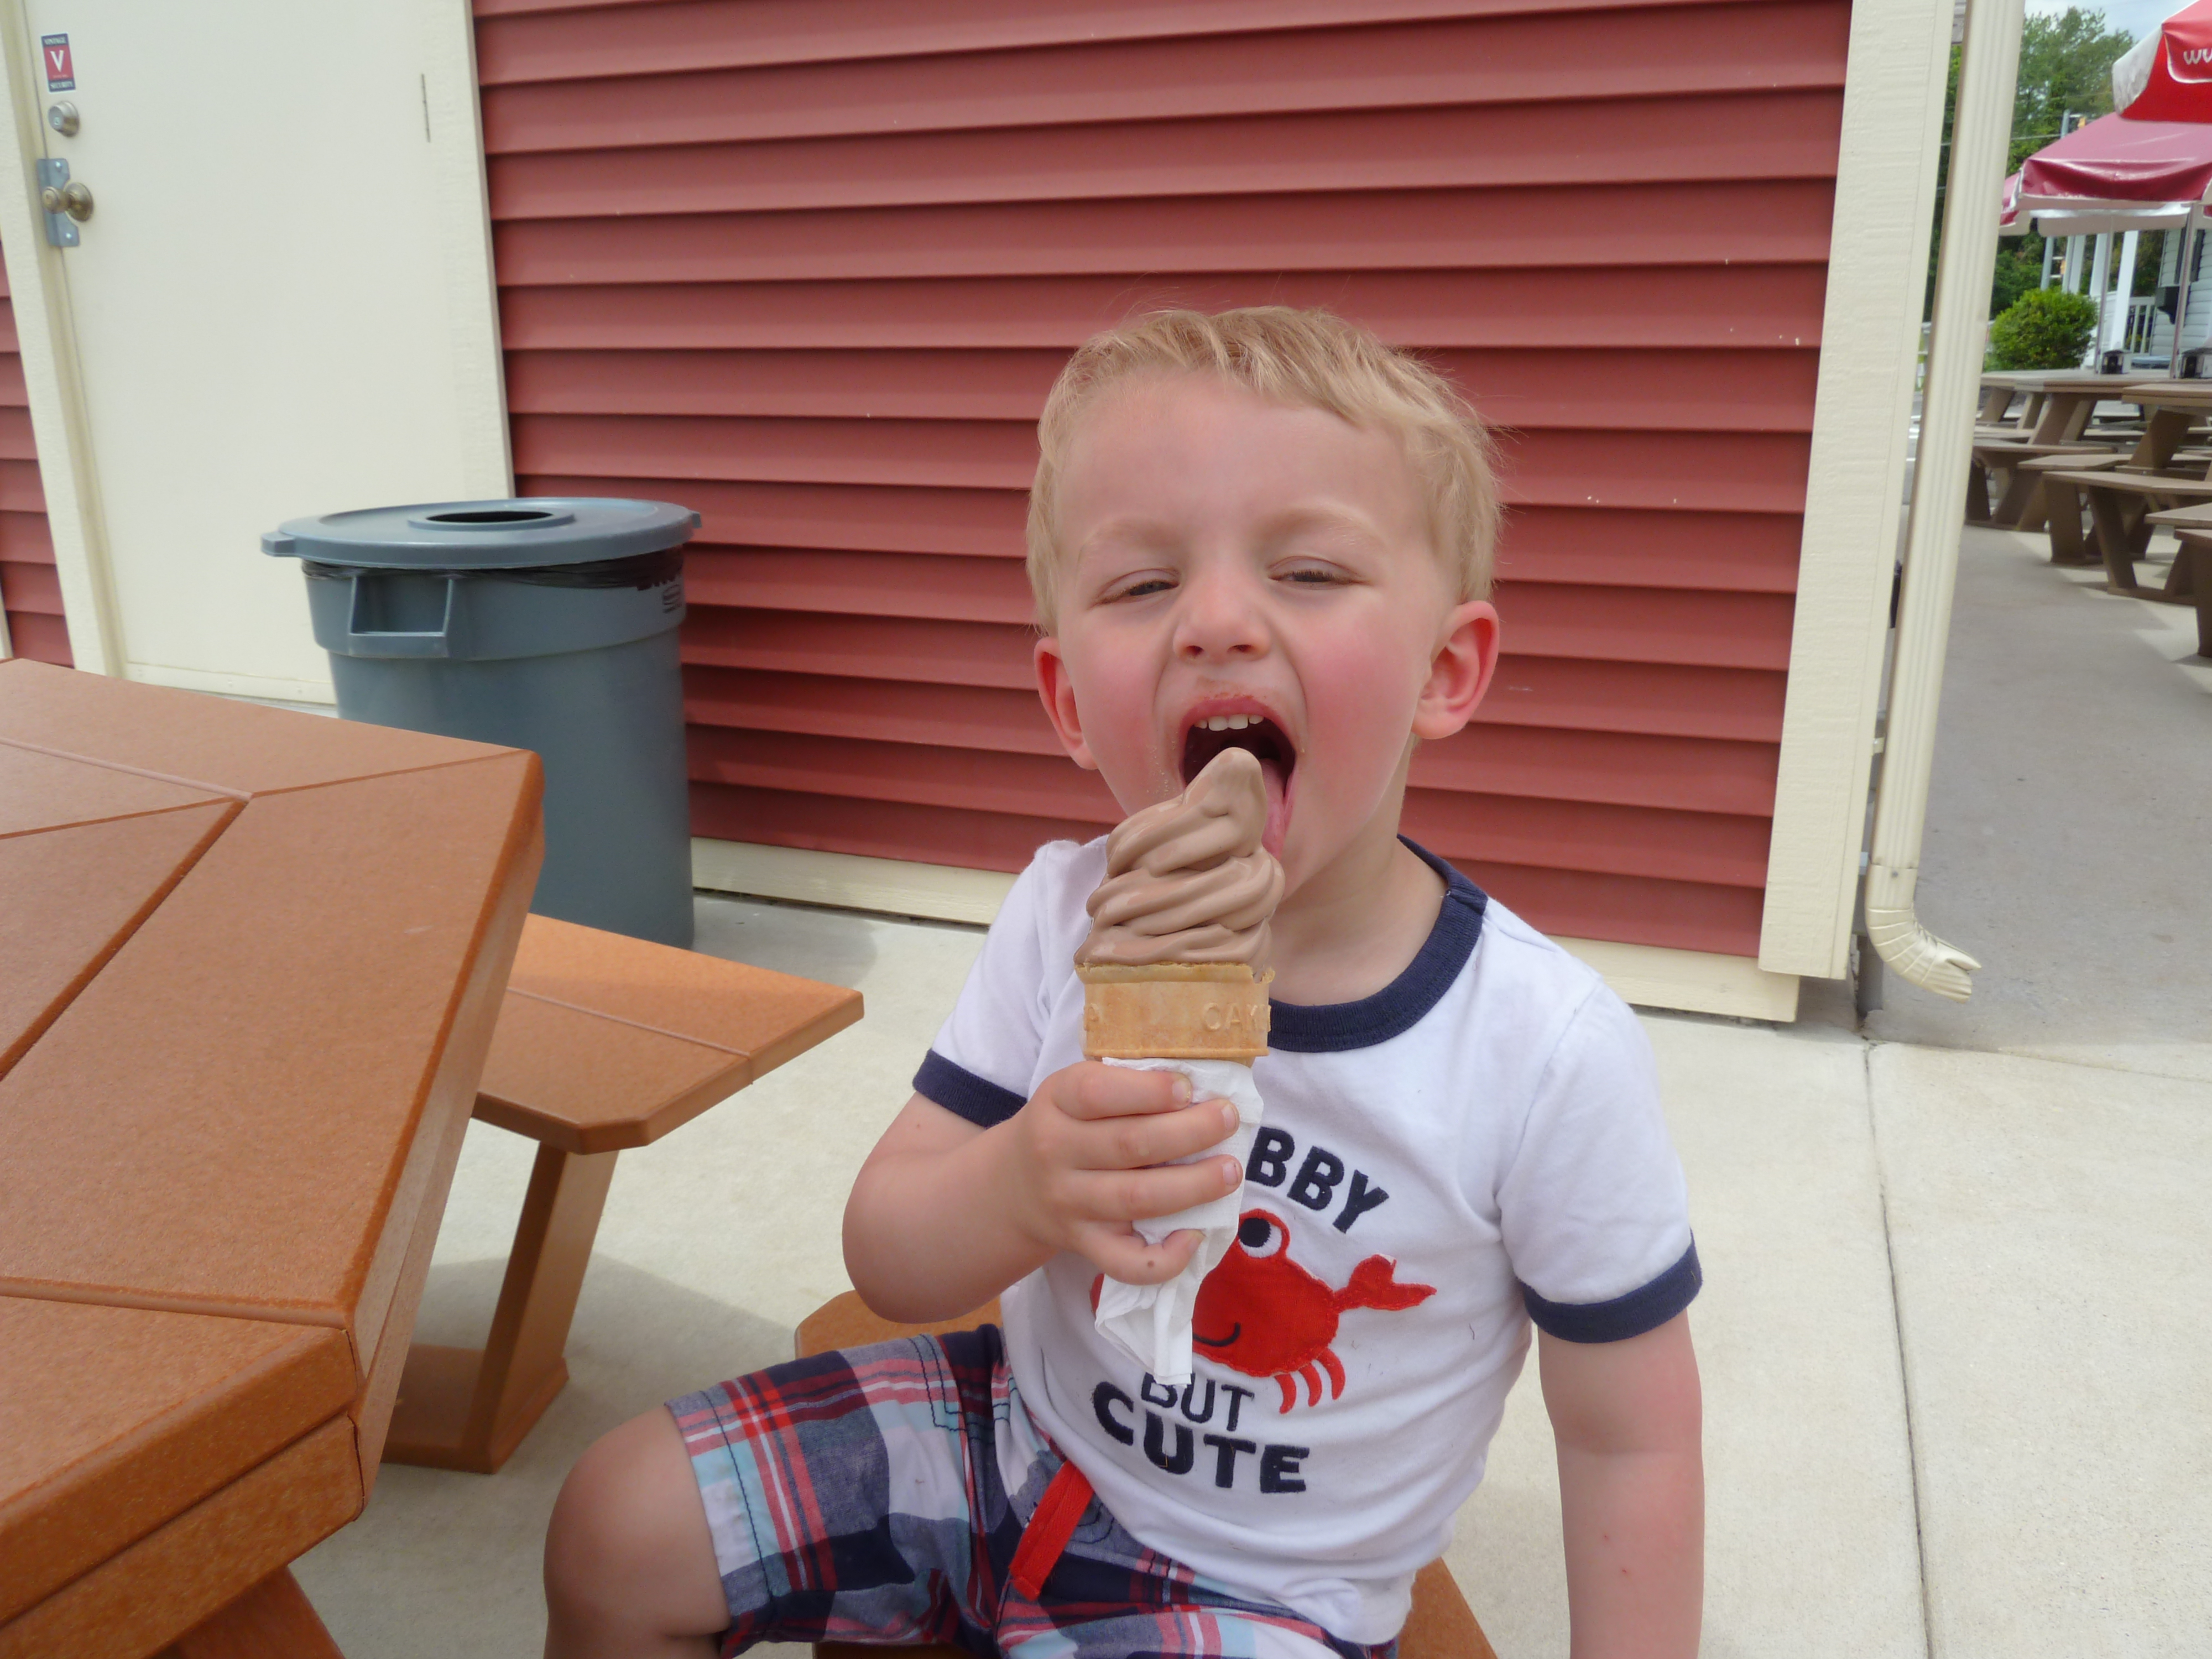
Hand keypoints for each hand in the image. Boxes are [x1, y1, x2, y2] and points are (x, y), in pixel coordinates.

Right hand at [1000, 1061, 1243, 1285]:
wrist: (1015, 1187)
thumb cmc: (1067, 1124)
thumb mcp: (1075, 1087)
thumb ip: (1125, 1081)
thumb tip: (1202, 1083)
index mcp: (1057, 1101)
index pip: (1096, 1093)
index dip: (1148, 1090)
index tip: (1187, 1088)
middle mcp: (1057, 1152)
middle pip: (1130, 1144)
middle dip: (1191, 1132)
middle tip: (1229, 1119)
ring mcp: (1070, 1204)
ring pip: (1138, 1199)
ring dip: (1194, 1186)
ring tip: (1231, 1170)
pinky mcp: (1085, 1245)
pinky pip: (1126, 1263)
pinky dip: (1166, 1257)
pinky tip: (1195, 1235)